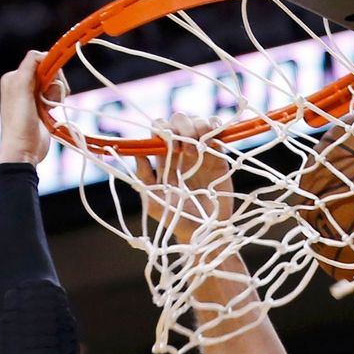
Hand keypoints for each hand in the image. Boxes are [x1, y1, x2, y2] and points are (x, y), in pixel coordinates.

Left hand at [0, 50, 66, 165]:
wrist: (23, 150)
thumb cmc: (19, 121)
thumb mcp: (21, 88)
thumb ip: (29, 66)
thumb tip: (43, 53)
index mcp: (14, 77)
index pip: (38, 60)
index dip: (50, 69)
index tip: (52, 82)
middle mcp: (23, 85)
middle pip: (49, 72)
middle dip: (54, 84)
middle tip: (49, 100)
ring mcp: (34, 97)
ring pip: (55, 85)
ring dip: (57, 95)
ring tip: (49, 109)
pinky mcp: (43, 109)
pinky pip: (57, 97)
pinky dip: (58, 102)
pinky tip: (52, 112)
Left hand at [135, 113, 233, 244]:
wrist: (204, 232)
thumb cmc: (176, 219)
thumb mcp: (154, 202)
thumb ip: (143, 178)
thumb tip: (135, 152)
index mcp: (163, 159)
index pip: (159, 130)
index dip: (162, 131)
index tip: (169, 147)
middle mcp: (181, 151)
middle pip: (178, 120)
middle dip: (181, 127)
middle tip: (186, 148)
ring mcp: (201, 151)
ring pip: (197, 121)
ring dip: (198, 126)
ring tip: (199, 148)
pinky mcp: (219, 156)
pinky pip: (217, 130)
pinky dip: (215, 126)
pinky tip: (213, 136)